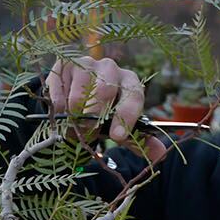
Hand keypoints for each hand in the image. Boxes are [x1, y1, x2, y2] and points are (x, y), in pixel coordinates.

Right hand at [46, 55, 161, 157]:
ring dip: (75, 116)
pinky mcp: (64, 65)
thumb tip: (160, 155)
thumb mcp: (120, 127)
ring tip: (74, 124)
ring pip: (79, 95)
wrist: (74, 98)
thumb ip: (138, 140)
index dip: (126, 116)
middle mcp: (110, 67)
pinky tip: (61, 112)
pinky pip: (60, 92)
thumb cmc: (102, 114)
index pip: (134, 95)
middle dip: (95, 118)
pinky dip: (59, 109)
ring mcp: (86, 63)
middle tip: (88, 133)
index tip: (117, 137)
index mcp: (130, 81)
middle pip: (104, 92)